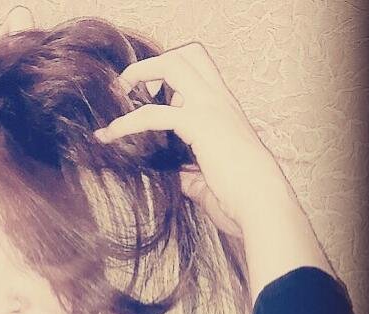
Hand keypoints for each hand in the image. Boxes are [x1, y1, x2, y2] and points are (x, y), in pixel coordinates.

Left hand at [92, 42, 292, 238]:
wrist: (260, 203)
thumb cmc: (239, 196)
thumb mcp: (207, 179)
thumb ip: (187, 172)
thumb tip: (171, 175)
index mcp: (224, 108)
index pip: (196, 68)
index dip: (168, 73)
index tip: (145, 95)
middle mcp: (219, 99)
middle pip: (185, 54)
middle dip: (150, 65)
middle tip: (125, 90)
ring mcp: (210, 107)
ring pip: (171, 65)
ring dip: (136, 76)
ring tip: (112, 99)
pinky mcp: (198, 124)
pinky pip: (152, 113)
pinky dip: (125, 122)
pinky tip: (108, 135)